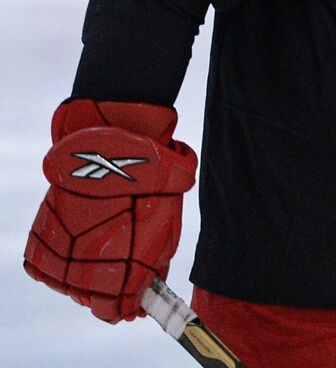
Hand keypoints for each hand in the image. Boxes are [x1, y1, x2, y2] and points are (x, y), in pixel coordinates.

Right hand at [23, 100, 196, 321]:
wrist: (117, 149)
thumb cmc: (151, 189)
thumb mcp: (166, 231)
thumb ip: (154, 266)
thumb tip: (148, 288)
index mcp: (121, 274)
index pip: (115, 312)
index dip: (126, 307)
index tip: (134, 301)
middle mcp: (86, 271)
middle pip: (91, 300)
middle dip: (107, 289)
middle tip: (120, 267)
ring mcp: (61, 255)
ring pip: (67, 285)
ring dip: (82, 275)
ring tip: (100, 248)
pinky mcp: (42, 237)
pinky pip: (43, 267)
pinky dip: (57, 262)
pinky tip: (75, 246)